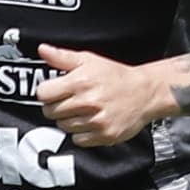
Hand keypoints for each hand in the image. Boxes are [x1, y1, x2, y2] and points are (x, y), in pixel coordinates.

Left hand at [33, 46, 176, 148]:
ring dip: (69, 120)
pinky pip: (78, 140)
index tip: (55, 91)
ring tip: (83, 110)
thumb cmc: (117, 77)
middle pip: (50, 112)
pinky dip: (82, 133)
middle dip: (57, 106)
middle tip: (71, 101)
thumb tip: (43, 50)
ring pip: (63, 126)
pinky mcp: (104, 135)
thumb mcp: (90, 60)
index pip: (43, 94)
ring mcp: (97, 120)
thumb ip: (63, 57)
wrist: (146, 92)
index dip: (47, 92)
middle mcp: (88, 102)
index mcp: (81, 82)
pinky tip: (91, 121)